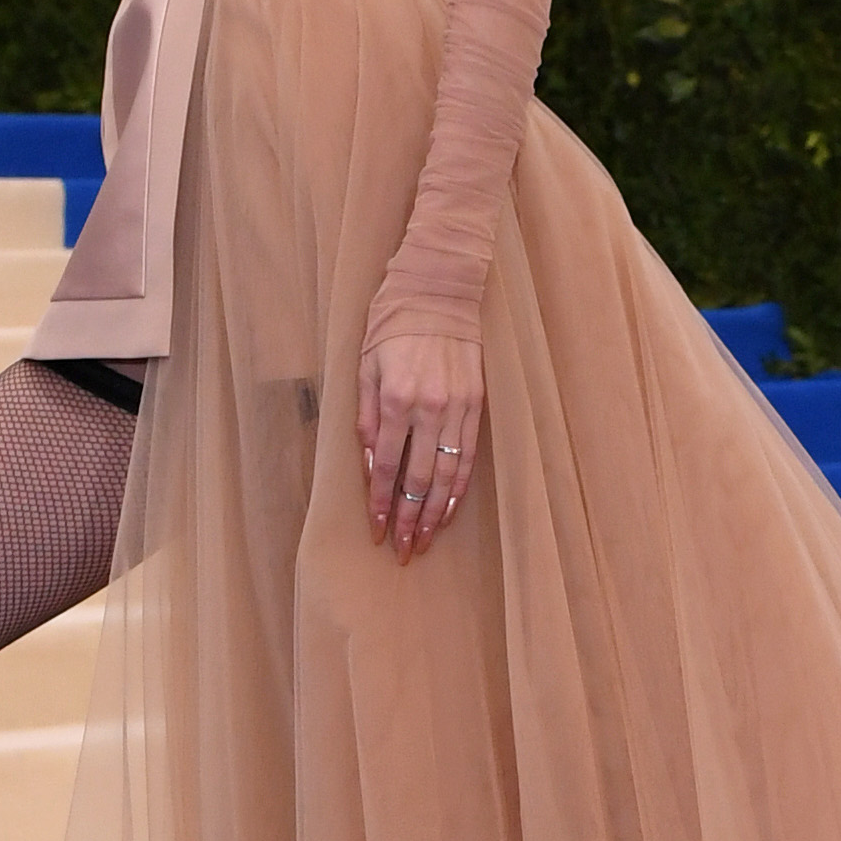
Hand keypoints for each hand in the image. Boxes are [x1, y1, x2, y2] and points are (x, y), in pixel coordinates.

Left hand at [357, 321, 484, 557]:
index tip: (377, 531)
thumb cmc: (392, 326)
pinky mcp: (475, 404)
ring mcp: (456, 408)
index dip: (380, 503)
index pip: (385, 466)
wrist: (437, 290)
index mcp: (395, 400)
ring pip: (446, 475)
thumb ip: (365, 418)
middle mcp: (428, 409)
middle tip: (404, 550)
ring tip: (425, 540)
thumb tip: (368, 465)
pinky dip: (459, 488)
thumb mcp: (364, 367)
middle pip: (417, 480)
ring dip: (435, 513)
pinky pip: (468, 456)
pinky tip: (450, 510)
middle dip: (408, 519)